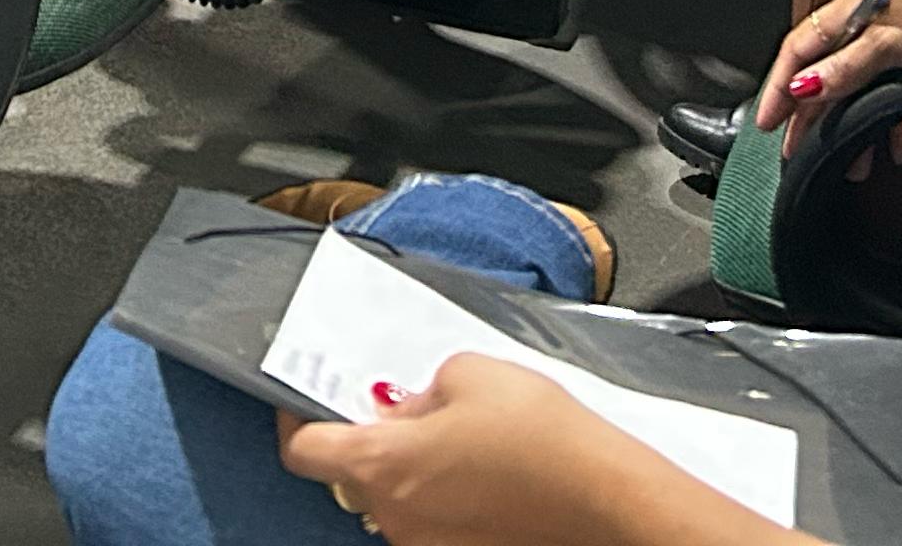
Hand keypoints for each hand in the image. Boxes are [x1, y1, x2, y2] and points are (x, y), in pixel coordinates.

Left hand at [278, 357, 713, 545]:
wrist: (605, 498)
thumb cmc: (542, 437)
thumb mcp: (468, 372)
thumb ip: (419, 387)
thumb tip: (405, 406)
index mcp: (382, 465)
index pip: (304, 450)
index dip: (297, 417)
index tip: (305, 395)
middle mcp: (394, 517)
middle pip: (353, 474)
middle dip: (371, 436)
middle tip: (407, 404)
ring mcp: (427, 544)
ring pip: (396, 498)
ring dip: (412, 468)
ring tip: (463, 435)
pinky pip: (433, 520)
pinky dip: (444, 494)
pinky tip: (485, 469)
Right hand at [752, 0, 901, 144]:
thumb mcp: (891, 39)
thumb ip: (847, 67)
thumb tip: (805, 88)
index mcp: (847, 11)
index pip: (797, 52)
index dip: (778, 88)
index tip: (766, 121)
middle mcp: (865, 21)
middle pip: (826, 74)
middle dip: (812, 116)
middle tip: (800, 150)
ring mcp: (893, 36)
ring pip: (861, 88)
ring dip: (856, 124)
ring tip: (855, 161)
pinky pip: (897, 91)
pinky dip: (896, 119)